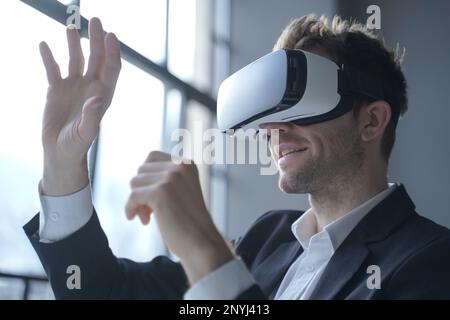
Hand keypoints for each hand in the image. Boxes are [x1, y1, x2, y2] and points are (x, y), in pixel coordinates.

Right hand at [40, 18, 120, 194]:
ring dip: (74, 44)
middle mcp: (90, 88)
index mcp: (102, 95)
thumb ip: (92, 117)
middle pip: (96, 58)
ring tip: (70, 27)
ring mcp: (73, 87)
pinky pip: (53, 69)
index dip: (112, 52)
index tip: (110, 35)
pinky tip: (44, 45)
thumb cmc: (77, 146)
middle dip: (96, 39)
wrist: (60, 152)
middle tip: (95, 20)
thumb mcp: (86, 133)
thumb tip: (97, 99)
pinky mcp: (56, 90)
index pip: (111, 68)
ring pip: (76, 60)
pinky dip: (49, 58)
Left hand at [125, 151, 234, 284]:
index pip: (152, 157)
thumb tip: (135, 178)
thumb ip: (166, 179)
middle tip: (148, 211)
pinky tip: (138, 220)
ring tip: (148, 217)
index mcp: (187, 164)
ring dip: (137, 201)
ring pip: (135, 182)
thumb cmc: (190, 223)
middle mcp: (180, 166)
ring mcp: (170, 178)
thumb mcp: (182, 191)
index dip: (147, 177)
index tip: (150, 196)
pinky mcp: (160, 192)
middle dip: (141, 190)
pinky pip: (132, 196)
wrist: (202, 243)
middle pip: (141, 170)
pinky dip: (130, 209)